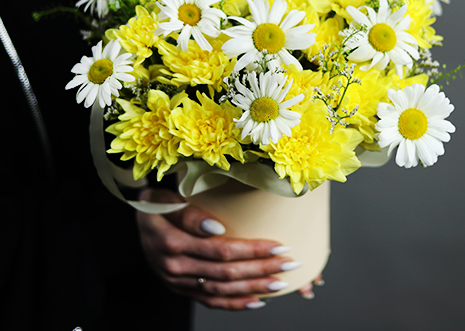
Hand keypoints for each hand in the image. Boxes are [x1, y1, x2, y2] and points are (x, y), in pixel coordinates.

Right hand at [136, 188, 304, 309]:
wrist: (136, 218)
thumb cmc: (154, 202)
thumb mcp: (164, 199)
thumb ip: (188, 214)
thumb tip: (217, 228)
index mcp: (172, 243)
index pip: (221, 250)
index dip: (252, 250)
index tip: (278, 245)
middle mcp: (174, 267)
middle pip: (226, 273)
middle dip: (261, 269)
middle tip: (290, 263)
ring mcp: (177, 281)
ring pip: (221, 290)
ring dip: (253, 288)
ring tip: (280, 283)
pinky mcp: (180, 288)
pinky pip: (209, 301)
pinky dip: (234, 304)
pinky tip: (256, 301)